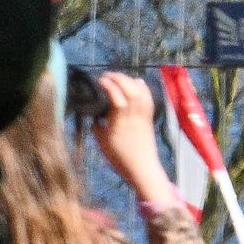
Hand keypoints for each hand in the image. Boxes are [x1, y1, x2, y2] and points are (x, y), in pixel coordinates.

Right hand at [90, 69, 177, 201]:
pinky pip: (148, 98)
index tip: (99, 80)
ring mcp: (143, 116)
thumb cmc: (119, 158)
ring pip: (140, 93)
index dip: (109, 85)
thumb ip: (97, 126)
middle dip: (119, 79)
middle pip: (131, 91)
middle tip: (107, 75)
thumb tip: (94, 116)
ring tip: (119, 77)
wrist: (142, 168)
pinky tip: (137, 81)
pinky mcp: (149, 118)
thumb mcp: (102, 142)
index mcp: (120, 123)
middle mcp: (134, 117)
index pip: (117, 97)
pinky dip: (143, 88)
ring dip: (130, 81)